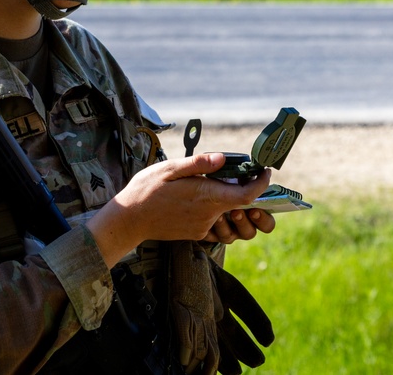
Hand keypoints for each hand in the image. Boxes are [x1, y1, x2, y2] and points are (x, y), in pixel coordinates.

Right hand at [88, 153, 271, 266]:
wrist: (128, 220)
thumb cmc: (146, 190)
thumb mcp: (170, 168)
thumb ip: (198, 164)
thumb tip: (223, 159)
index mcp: (206, 196)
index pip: (247, 195)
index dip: (261, 184)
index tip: (264, 172)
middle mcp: (209, 215)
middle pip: (242, 205)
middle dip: (247, 190)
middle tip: (240, 174)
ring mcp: (203, 227)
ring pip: (229, 215)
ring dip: (231, 202)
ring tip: (217, 185)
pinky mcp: (196, 233)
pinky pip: (216, 223)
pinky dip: (216, 210)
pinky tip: (200, 199)